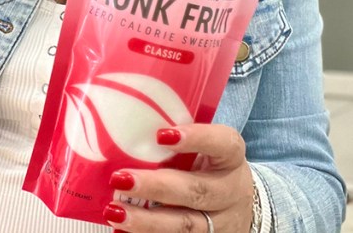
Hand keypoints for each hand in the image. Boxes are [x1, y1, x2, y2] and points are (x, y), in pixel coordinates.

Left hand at [104, 124, 254, 232]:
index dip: (196, 138)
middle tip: (121, 178)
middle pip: (196, 190)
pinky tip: (122, 230)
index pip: (222, 144)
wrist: (238, 206)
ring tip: (114, 211)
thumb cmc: (210, 167)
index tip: (161, 135)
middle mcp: (229, 191)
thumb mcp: (204, 151)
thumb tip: (122, 131)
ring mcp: (220, 221)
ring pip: (185, 224)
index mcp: (230, 158)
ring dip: (146, 219)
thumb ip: (175, 144)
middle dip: (156, 186)